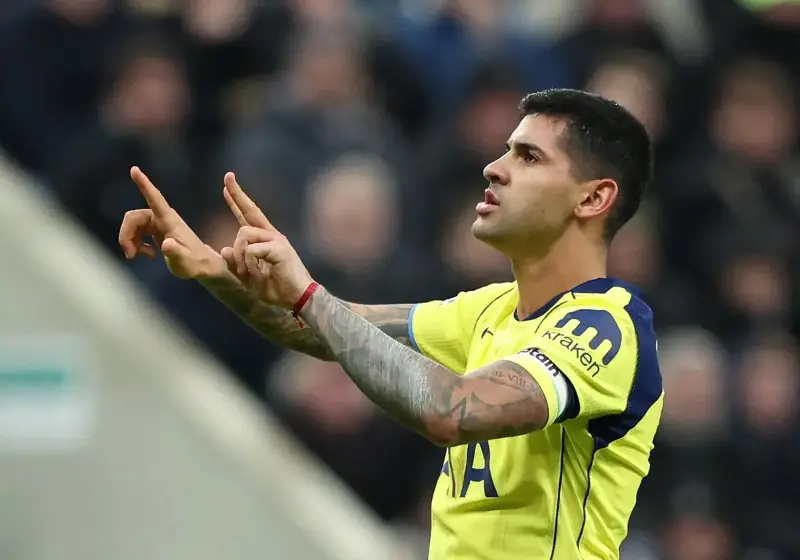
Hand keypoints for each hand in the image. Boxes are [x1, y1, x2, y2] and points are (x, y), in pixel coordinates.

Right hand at [119, 167, 225, 278]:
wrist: (202, 266)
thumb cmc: (196, 264)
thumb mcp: (185, 262)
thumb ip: (176, 253)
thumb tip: (166, 244)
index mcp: (169, 220)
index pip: (155, 198)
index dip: (144, 184)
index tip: (134, 169)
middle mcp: (162, 218)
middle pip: (134, 217)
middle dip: (126, 235)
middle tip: (130, 256)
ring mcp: (158, 224)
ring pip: (133, 226)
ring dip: (130, 242)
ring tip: (138, 257)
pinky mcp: (155, 230)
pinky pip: (136, 232)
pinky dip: (136, 245)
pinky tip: (148, 255)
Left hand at [220, 172, 313, 308]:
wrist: (298, 298)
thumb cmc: (277, 289)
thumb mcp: (250, 278)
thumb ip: (236, 264)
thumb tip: (224, 249)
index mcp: (265, 240)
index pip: (248, 216)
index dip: (237, 201)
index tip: (227, 185)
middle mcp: (272, 235)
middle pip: (250, 211)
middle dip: (237, 194)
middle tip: (227, 176)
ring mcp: (277, 240)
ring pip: (243, 234)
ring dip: (238, 255)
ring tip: (247, 272)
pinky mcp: (280, 248)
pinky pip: (251, 249)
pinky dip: (248, 263)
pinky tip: (257, 273)